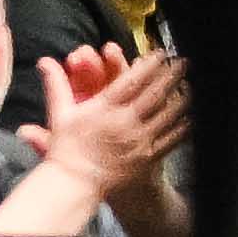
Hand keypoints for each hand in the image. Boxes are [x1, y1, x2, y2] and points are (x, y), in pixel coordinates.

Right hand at [35, 40, 188, 197]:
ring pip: (167, 115)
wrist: (75, 183)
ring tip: (193, 84)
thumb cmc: (67, 147)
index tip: (160, 53)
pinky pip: (170, 139)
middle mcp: (124, 123)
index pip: (131, 81)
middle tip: (184, 61)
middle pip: (154, 94)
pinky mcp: (147, 157)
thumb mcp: (61, 114)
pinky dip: (183, 127)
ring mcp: (138, 141)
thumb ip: (57, 85)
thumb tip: (44, 61)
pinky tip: (192, 116)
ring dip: (182, 98)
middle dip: (171, 76)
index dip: (148, 65)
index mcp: (104, 109)